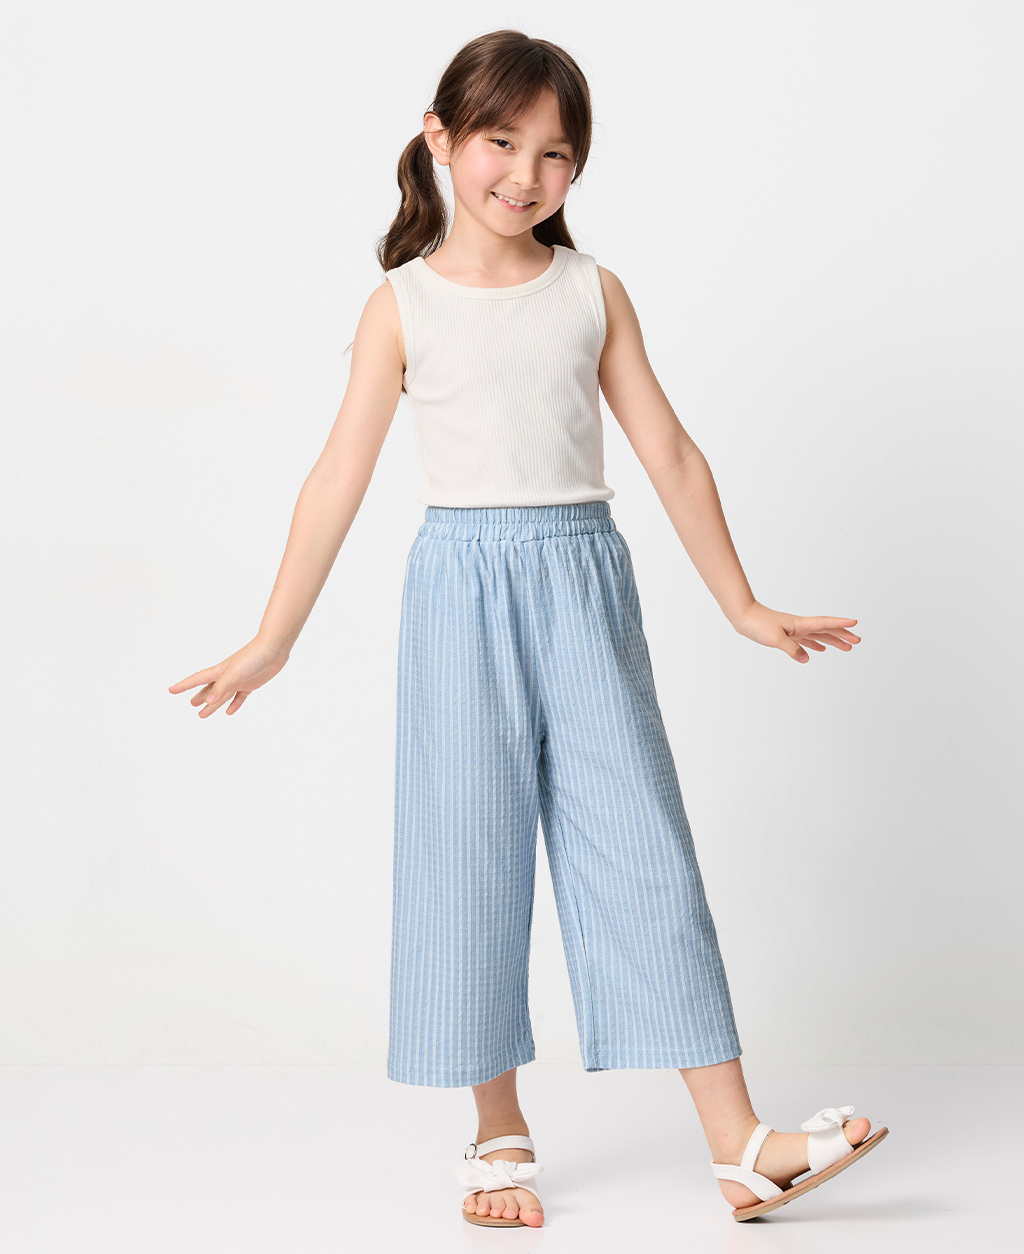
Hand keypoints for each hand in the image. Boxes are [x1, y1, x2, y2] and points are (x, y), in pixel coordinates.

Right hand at [168, 636, 290, 716]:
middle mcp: (227, 676)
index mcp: (220, 671)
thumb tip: (208, 702)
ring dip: (213, 704)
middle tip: (192, 705)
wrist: (274, 649)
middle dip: (200, 697)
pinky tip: (229, 712)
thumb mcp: (234, 673)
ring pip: (223, 695)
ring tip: (203, 714)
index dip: (184, 685)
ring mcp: (239, 680)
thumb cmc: (253, 656)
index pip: (197, 680)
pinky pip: (239, 697)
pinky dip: (234, 704)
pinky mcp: (251, 684)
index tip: (171, 690)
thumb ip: (221, 687)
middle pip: (210, 689)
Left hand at [730, 601, 860, 663]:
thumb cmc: (757, 624)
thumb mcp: (775, 639)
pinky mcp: (787, 635)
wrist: (743, 617)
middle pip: (826, 630)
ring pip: (819, 635)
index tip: (855, 623)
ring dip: (832, 641)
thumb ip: (792, 648)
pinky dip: (815, 644)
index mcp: (799, 624)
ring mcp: (794, 630)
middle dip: (842, 635)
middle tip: (858, 641)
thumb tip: (807, 658)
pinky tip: (819, 650)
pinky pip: (807, 640)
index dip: (840, 624)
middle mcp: (799, 626)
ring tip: (846, 647)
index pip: (824, 623)